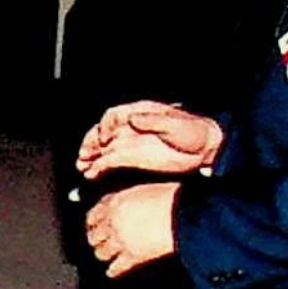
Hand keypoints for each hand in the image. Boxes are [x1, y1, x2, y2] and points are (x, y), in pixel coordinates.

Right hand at [76, 100, 221, 179]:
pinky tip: (92, 174)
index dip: (105, 126)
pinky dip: (100, 168)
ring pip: (103, 149)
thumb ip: (153, 121)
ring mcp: (130, 144)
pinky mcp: (133, 160)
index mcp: (138, 114)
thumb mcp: (175, 124)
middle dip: (90, 143)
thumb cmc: (193, 131)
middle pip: (103, 133)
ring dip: (90, 157)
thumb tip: (133, 118)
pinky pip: (111, 163)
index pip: (113, 116)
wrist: (205, 149)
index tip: (104, 139)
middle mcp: (130, 128)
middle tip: (82, 155)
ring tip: (81, 167)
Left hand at [85, 183, 177, 277]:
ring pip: (102, 252)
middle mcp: (114, 223)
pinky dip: (113, 271)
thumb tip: (126, 203)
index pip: (94, 213)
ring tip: (103, 254)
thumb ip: (129, 199)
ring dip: (102, 253)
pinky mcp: (132, 257)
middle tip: (95, 240)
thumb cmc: (169, 198)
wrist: (181, 215)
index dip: (92, 220)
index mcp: (115, 203)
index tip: (91, 223)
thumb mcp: (143, 190)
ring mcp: (121, 241)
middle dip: (95, 238)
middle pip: (95, 235)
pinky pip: (117, 267)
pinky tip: (112, 271)